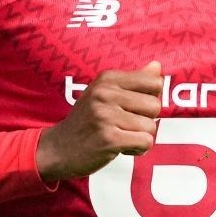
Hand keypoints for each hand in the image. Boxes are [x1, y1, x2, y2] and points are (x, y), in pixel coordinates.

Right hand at [35, 61, 163, 181]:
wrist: (58, 149)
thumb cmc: (87, 121)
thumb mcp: (105, 94)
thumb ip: (133, 80)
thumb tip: (157, 66)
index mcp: (107, 78)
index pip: (154, 82)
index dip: (149, 99)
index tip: (132, 108)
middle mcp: (105, 93)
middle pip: (155, 106)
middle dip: (145, 120)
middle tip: (124, 126)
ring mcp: (106, 116)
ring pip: (151, 127)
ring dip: (139, 137)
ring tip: (120, 137)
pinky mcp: (109, 139)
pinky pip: (145, 142)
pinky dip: (138, 149)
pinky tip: (121, 148)